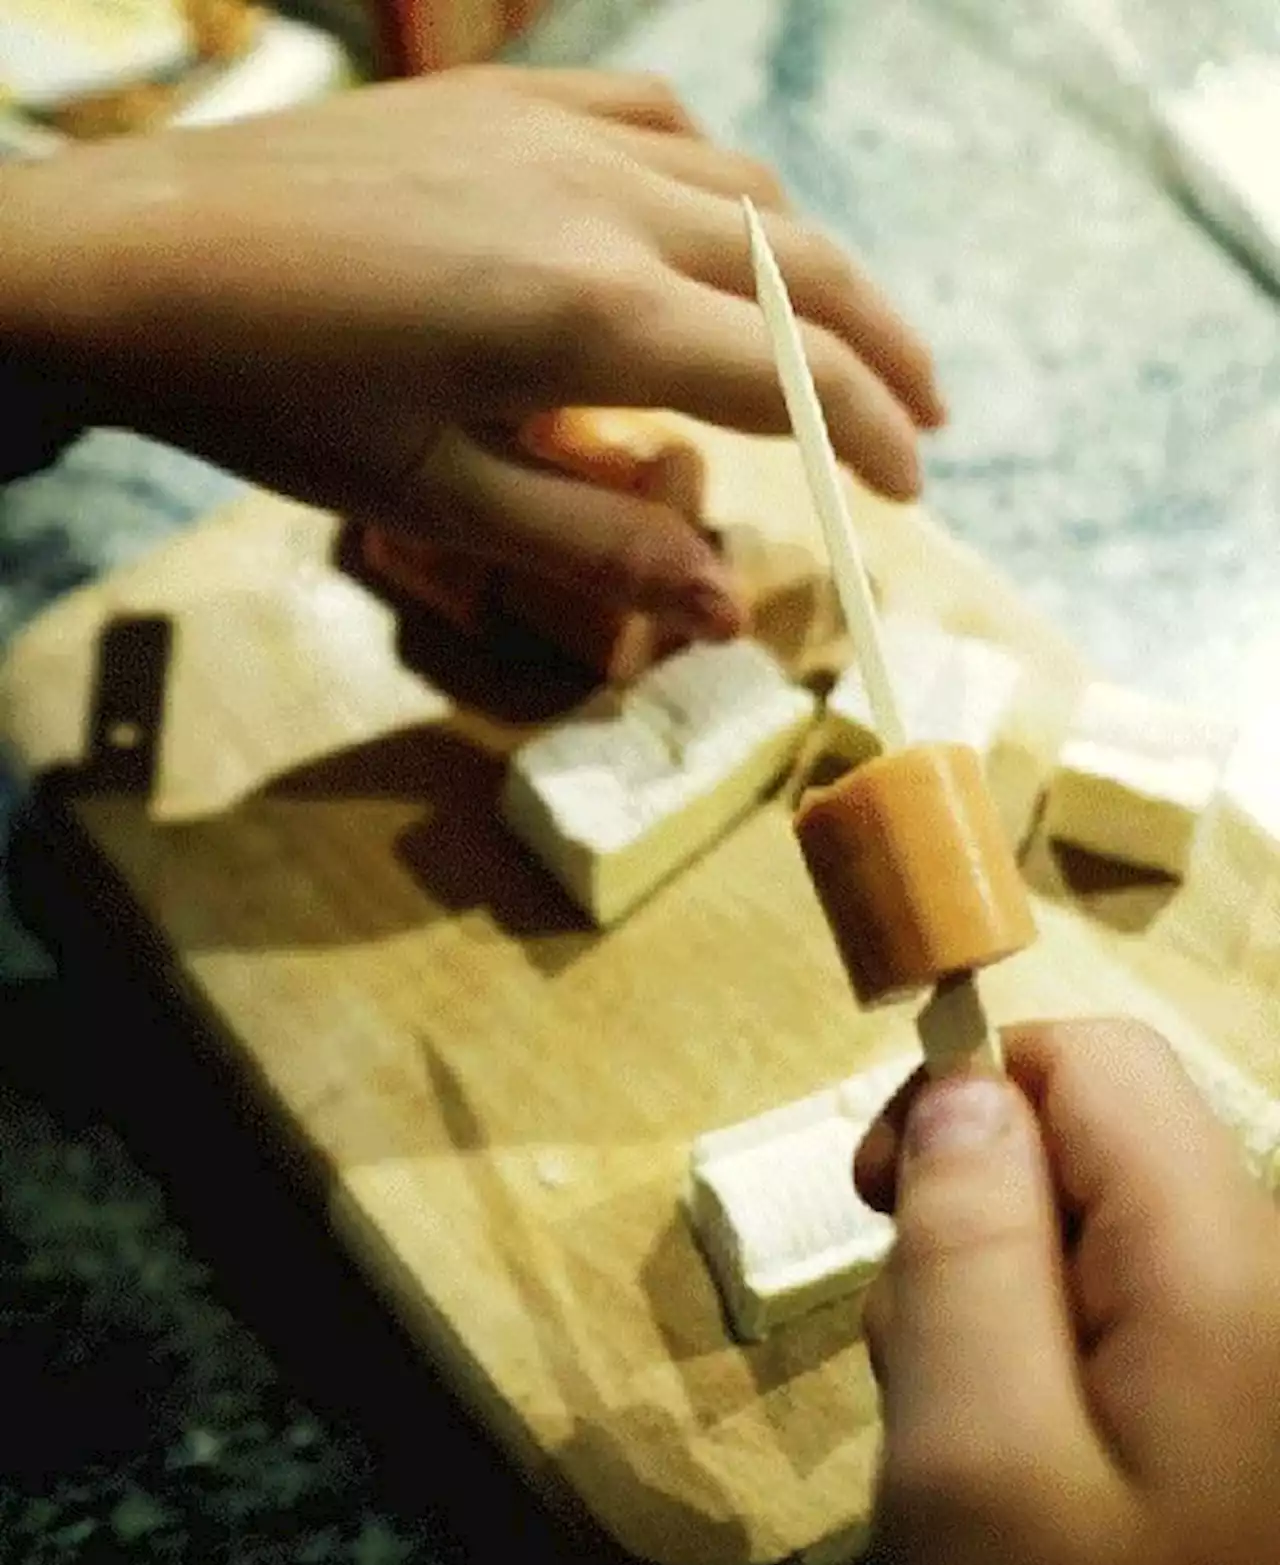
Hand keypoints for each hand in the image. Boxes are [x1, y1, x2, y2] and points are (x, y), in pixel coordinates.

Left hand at [2, 66, 942, 638]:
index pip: (786, 378)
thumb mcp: (439, 501)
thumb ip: (599, 550)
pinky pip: (657, 122)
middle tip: (928, 419)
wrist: (128, 262)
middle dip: (881, 349)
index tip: (908, 495)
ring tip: (842, 332)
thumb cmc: (270, 399)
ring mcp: (552, 127)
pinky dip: (718, 184)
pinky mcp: (502, 96)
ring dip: (811, 265)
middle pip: (796, 267)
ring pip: (740, 188)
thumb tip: (731, 612)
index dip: (867, 440)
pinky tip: (714, 224)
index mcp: (589, 311)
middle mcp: (598, 197)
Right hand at [855, 1021, 1279, 1564]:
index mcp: (1222, 1263)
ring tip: (982, 1453)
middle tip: (933, 1378)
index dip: (968, 1097)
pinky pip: (1126, 1319)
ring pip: (1095, 1238)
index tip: (881, 1206)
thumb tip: (962, 1090)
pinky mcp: (1248, 1401)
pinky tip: (1035, 1478)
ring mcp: (1263, 1345)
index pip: (1091, 1063)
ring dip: (1002, 1311)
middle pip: (1091, 1149)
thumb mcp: (980, 1465)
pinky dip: (1048, 1367)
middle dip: (976, 1228)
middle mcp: (1267, 1276)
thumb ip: (965, 1253)